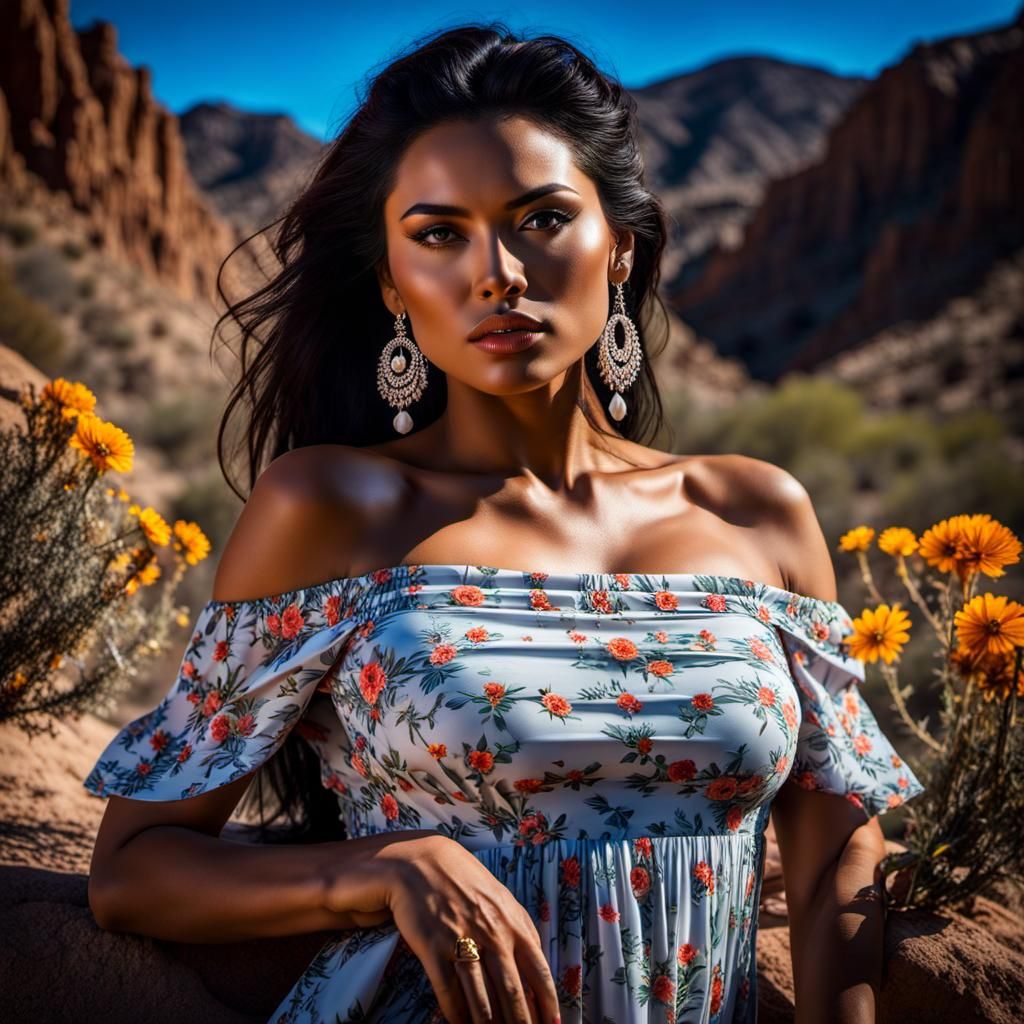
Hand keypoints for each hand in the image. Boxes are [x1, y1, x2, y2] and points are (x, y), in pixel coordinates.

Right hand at [378, 833, 560, 1023]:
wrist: (421, 863)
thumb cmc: (465, 881)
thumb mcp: (501, 898)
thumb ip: (521, 926)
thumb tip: (539, 959)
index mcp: (513, 923)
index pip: (539, 972)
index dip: (548, 1005)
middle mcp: (491, 934)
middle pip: (512, 992)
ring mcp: (461, 941)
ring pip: (481, 999)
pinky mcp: (433, 948)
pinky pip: (448, 992)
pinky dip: (457, 1016)